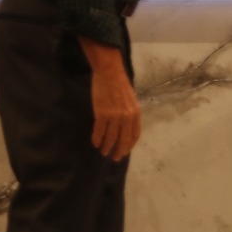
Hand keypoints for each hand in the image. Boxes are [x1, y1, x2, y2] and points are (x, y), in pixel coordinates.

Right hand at [77, 38, 140, 160]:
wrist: (110, 73)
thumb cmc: (120, 85)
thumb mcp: (131, 100)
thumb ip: (130, 113)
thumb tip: (126, 127)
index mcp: (136, 113)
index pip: (135, 134)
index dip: (130, 145)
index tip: (125, 152)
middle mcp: (127, 116)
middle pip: (124, 139)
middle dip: (119, 151)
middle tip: (115, 158)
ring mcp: (115, 116)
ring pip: (111, 137)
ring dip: (107, 147)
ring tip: (104, 152)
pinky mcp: (102, 114)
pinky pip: (100, 131)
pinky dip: (97, 139)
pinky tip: (95, 143)